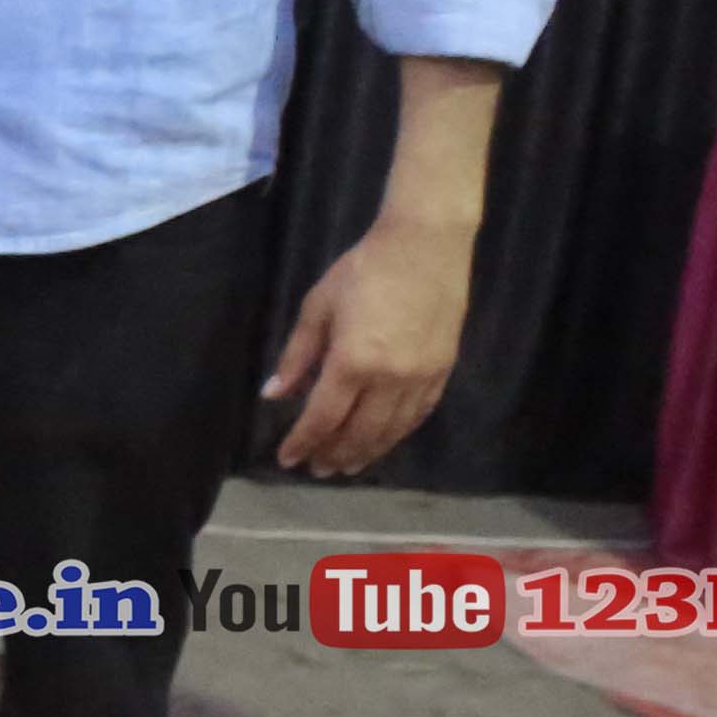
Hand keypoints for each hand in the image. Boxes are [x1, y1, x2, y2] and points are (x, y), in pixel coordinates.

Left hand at [265, 208, 471, 473]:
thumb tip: (273, 395)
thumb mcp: (317, 308)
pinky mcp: (443, 372)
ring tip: (346, 466)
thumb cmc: (363, 271)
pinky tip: (382, 441)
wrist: (425, 246)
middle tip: (316, 470)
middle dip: (334, 455)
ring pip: (391, 431)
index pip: (323, 417)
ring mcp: (421, 378)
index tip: (287, 459)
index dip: (303, 442)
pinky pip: (418, 415)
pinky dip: (397, 434)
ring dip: (366, 452)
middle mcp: (390, 379)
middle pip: (359, 433)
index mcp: (353, 362)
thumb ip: (297, 356)